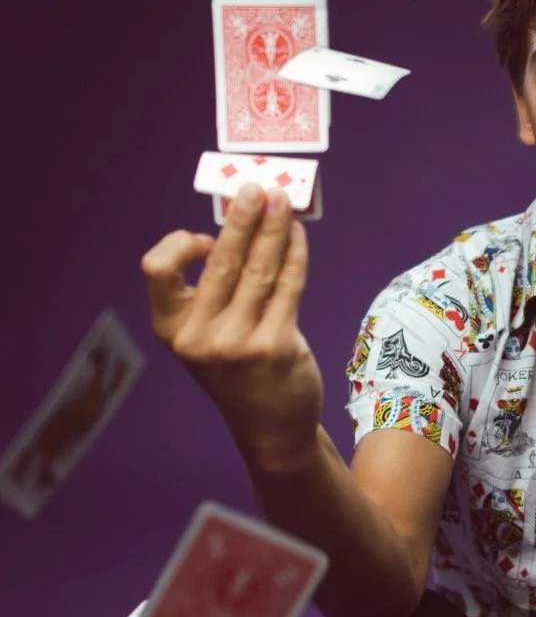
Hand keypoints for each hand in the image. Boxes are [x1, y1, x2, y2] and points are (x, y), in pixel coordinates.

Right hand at [141, 184, 323, 471]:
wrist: (271, 428)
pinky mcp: (276, 347)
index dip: (179, 245)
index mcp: (172, 329)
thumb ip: (216, 289)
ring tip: (285, 201)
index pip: (156, 269)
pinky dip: (295, 255)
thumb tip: (240, 221)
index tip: (205, 236)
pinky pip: (288, 286)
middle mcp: (198, 337)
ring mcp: (237, 344)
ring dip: (275, 228)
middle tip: (259, 187)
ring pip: (259, 268)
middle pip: (220, 260)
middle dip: (242, 218)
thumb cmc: (241, 370)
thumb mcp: (212, 333)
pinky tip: (298, 237)